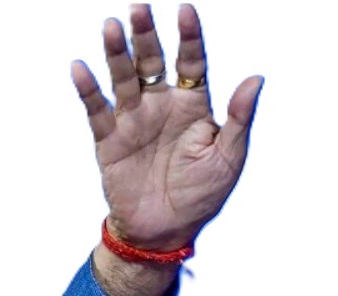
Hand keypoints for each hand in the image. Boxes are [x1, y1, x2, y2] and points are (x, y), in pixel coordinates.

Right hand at [72, 4, 261, 250]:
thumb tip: (256, 78)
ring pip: (123, 77)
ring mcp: (133, 119)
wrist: (166, 230)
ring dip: (117, 53)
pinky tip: (81, 68)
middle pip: (152, 61)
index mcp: (192, 106)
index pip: (191, 63)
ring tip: (112, 27)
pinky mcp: (109, 138)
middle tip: (140, 7)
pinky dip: (88, 89)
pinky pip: (96, 110)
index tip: (186, 11)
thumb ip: (240, 118)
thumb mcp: (229, 157)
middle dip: (146, 34)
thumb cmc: (202, 194)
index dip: (189, 38)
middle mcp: (161, 105)